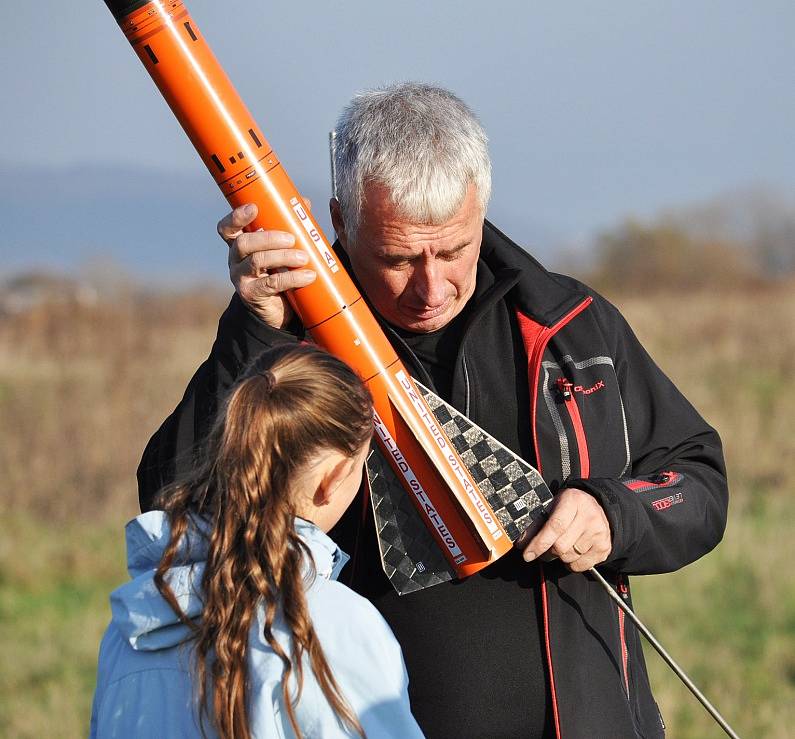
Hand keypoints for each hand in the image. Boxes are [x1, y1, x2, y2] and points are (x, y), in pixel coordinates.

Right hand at [217, 203, 315, 328]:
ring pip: (256, 261)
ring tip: (304, 258)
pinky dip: (292, 278)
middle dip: (268, 238)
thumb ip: (290, 225)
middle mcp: (235, 260)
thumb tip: (304, 202)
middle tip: (291, 239)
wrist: (277, 309)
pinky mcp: (252, 294)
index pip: (227, 228)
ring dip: (283, 257)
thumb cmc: (279, 271)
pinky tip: (308, 276)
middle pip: (244, 243)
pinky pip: (271, 284)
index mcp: (240, 244)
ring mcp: (241, 278)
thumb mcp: (282, 248)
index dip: (236, 217)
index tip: (254, 208)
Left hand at [521, 488, 611, 571]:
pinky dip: (570, 564)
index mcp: (573, 501)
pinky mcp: (604, 548)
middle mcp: (589, 517)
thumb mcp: (553, 506)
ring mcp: (599, 533)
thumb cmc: (570, 507)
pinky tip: (570, 552)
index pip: (555, 526)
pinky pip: (580, 566)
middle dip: (546, 553)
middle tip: (541, 551)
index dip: (539, 543)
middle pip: (561, 546)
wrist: (599, 507)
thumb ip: (537, 522)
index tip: (527, 554)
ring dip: (558, 558)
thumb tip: (522, 543)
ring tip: (558, 547)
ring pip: (569, 557)